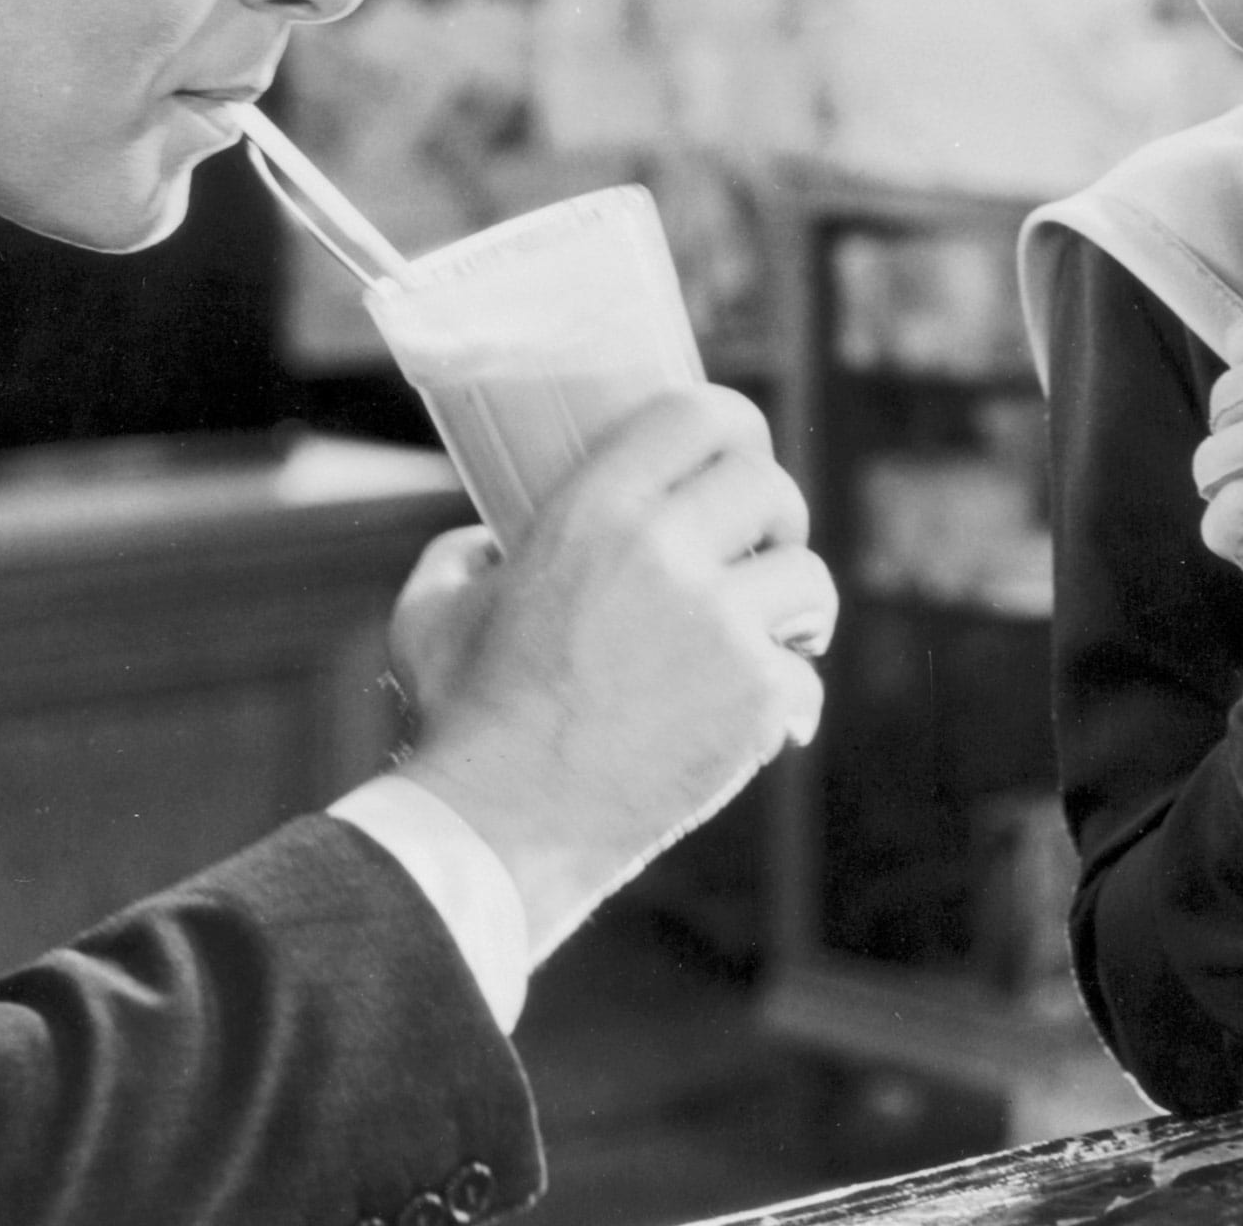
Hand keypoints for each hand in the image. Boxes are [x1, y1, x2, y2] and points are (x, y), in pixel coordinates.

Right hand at [389, 384, 837, 959]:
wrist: (498, 829)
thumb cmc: (461, 720)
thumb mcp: (433, 610)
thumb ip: (463, 556)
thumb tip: (489, 545)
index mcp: (591, 511)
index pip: (697, 414)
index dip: (733, 426)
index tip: (740, 455)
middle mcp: (663, 551)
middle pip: (769, 485)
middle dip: (777, 516)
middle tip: (763, 550)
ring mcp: (717, 624)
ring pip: (808, 577)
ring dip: (797, 606)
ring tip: (779, 633)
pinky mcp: (753, 697)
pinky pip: (804, 676)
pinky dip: (787, 702)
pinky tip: (759, 722)